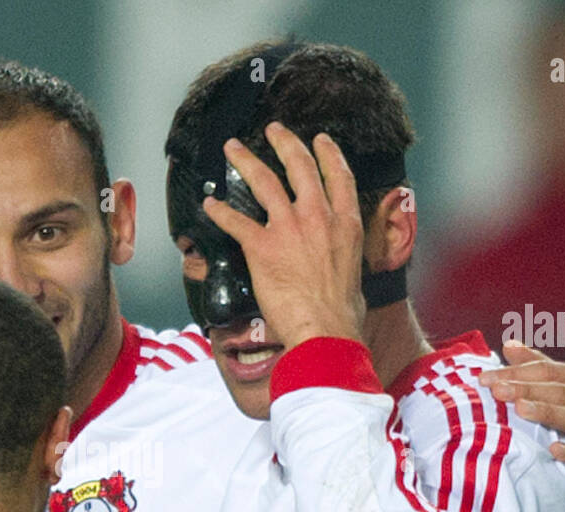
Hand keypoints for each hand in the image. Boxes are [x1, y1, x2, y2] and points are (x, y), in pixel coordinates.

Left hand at [202, 123, 365, 349]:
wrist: (326, 328)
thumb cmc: (343, 313)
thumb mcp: (354, 273)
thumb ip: (342, 256)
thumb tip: (337, 264)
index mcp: (344, 223)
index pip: (338, 177)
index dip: (328, 154)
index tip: (321, 140)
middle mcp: (318, 217)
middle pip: (300, 167)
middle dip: (285, 143)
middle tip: (274, 129)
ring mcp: (288, 228)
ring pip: (264, 182)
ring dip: (246, 161)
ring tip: (233, 147)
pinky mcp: (262, 247)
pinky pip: (236, 222)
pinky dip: (219, 212)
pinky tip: (209, 204)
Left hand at [480, 342, 564, 497]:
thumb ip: (542, 369)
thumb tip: (510, 346)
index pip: (549, 371)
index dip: (517, 372)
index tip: (486, 378)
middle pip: (561, 391)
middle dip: (526, 389)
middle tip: (497, 390)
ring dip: (548, 413)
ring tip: (520, 409)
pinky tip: (553, 450)